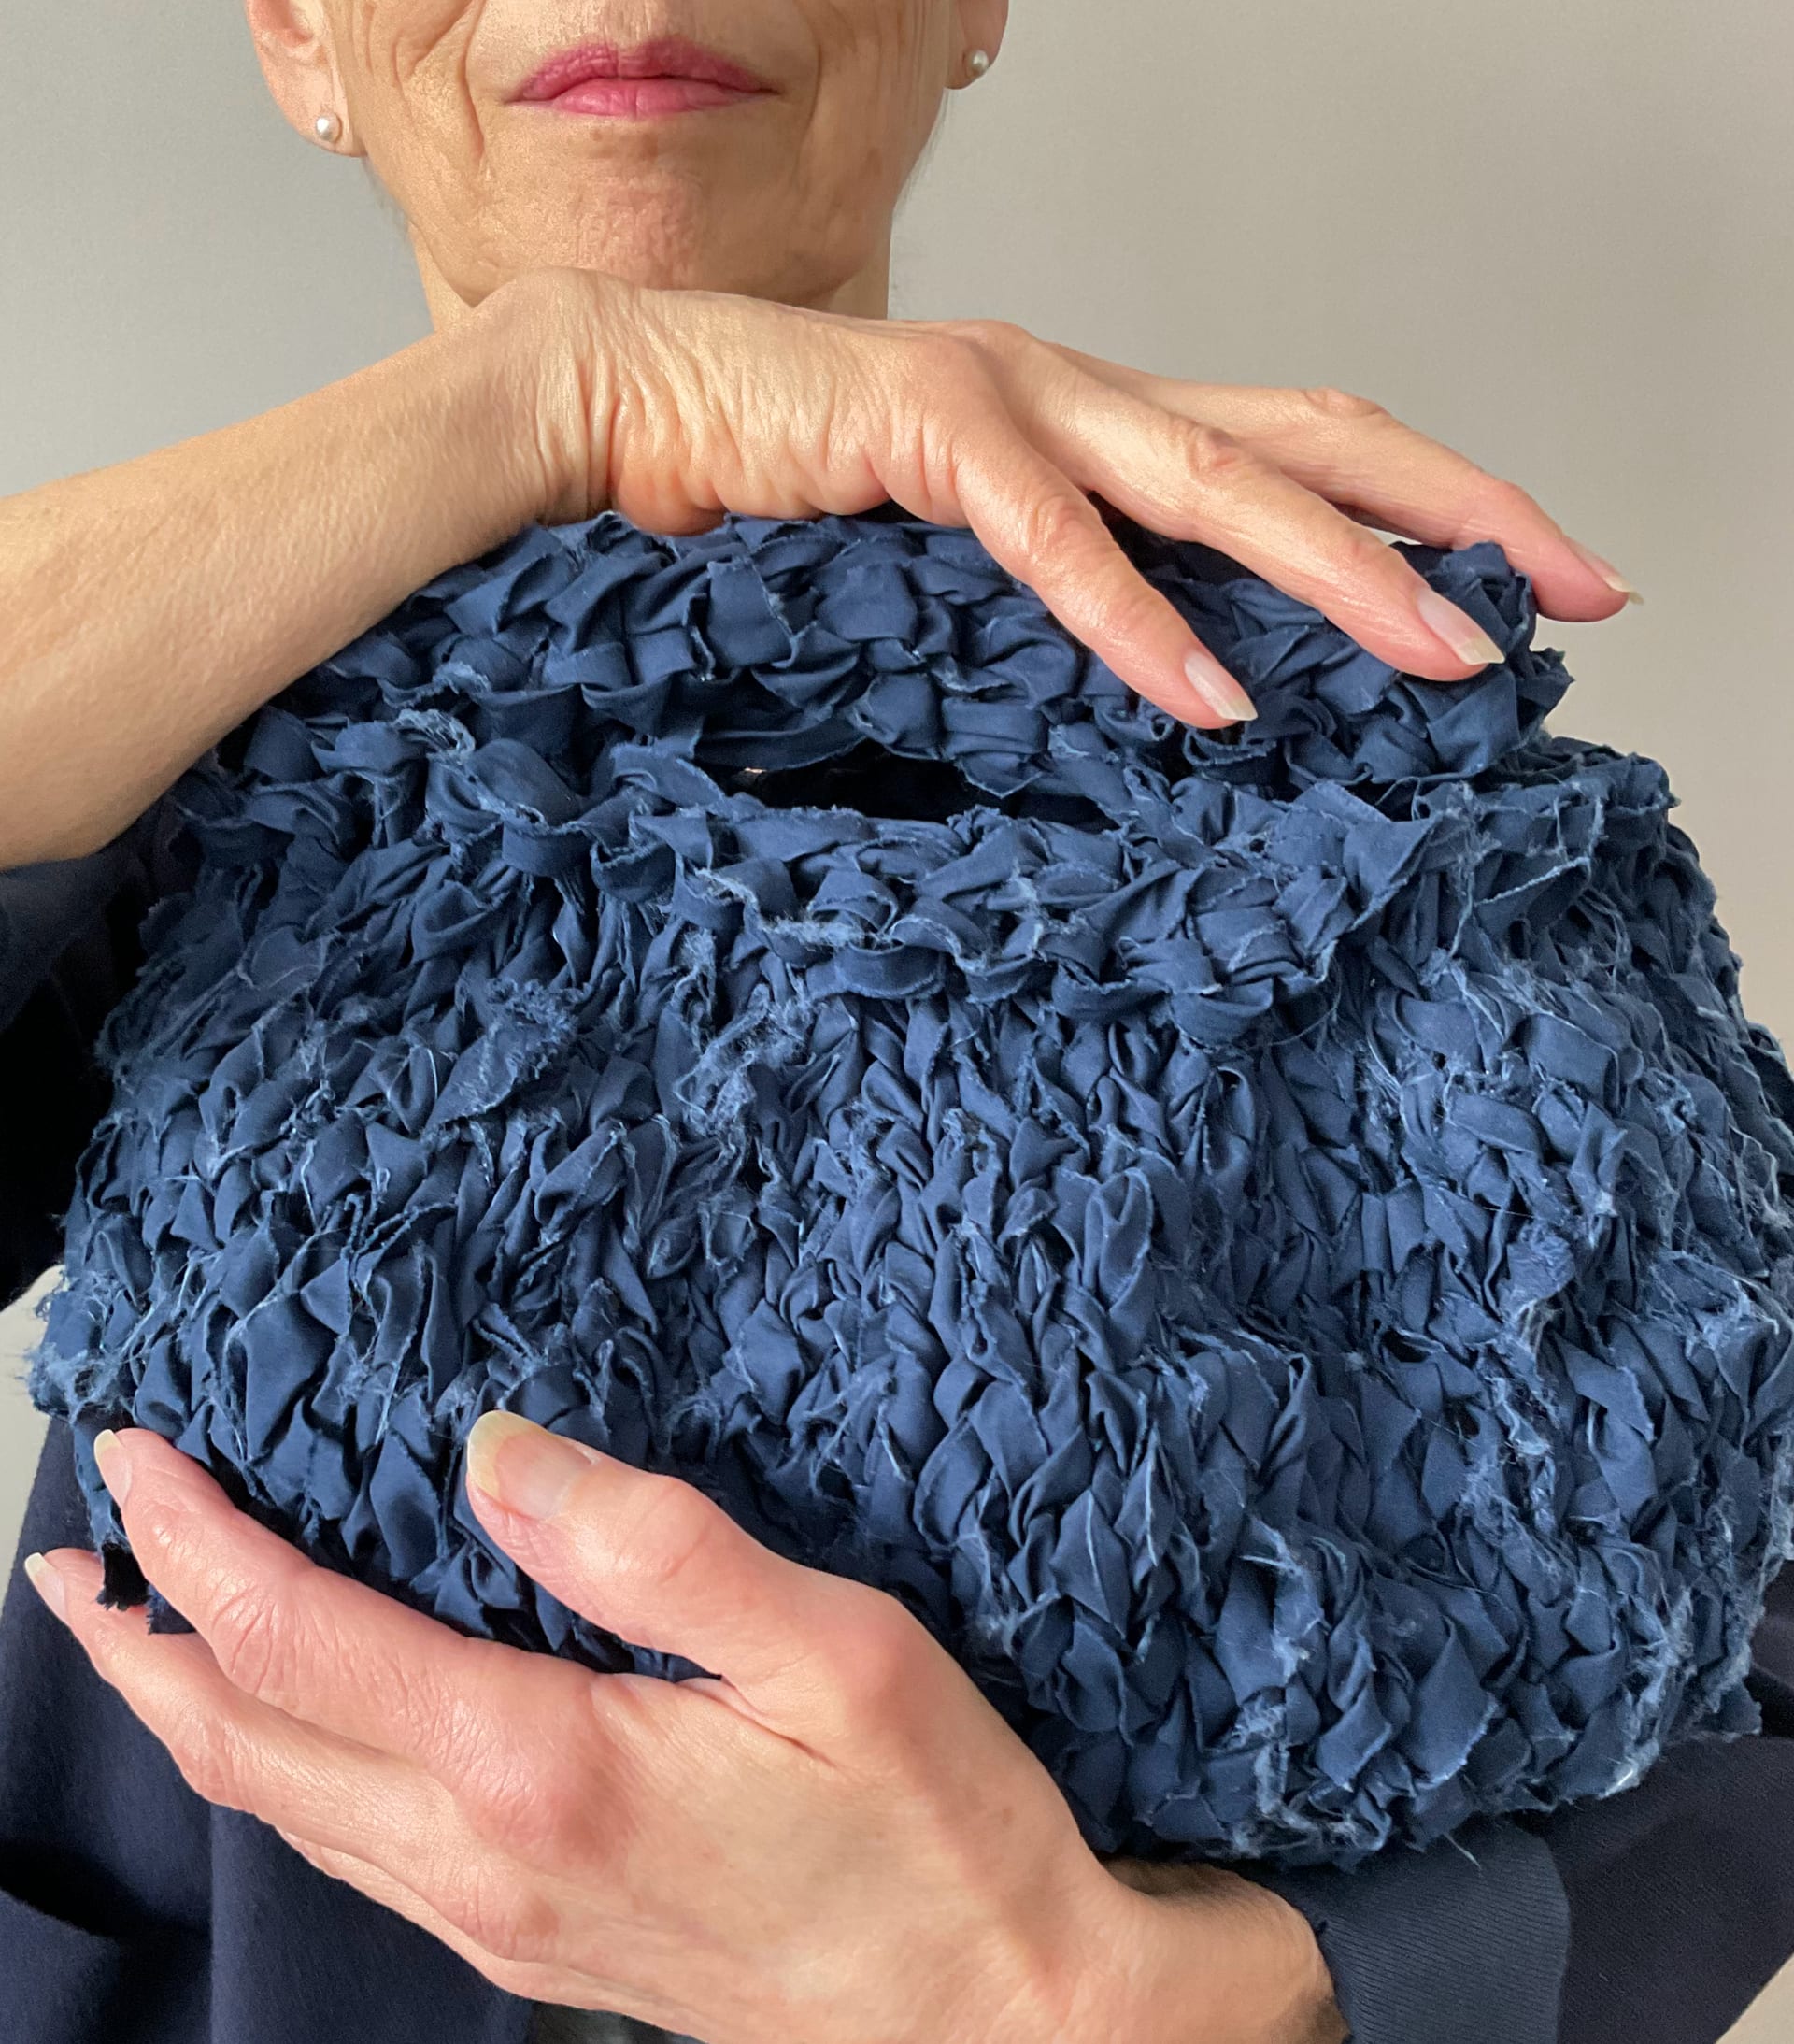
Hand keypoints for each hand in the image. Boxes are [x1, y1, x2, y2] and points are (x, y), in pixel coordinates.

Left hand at [26, 1420, 1342, 2043]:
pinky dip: (277, 1767)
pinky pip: (348, 1851)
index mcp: (539, 1766)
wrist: (986, 2015)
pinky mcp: (530, 1941)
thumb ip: (651, 1546)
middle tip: (78, 1550)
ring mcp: (497, 1915)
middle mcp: (484, 1855)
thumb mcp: (831, 1653)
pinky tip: (298, 1729)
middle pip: (245, 1741)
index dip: (198, 1542)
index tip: (140, 1455)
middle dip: (140, 1637)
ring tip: (146, 1628)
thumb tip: (493, 1456)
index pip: (298, 1639)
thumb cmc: (930, 1827)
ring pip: (280, 1810)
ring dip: (191, 1707)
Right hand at [489, 266, 1634, 728]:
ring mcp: (1012, 400)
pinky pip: (1054, 538)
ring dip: (1342, 574)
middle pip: (1318, 439)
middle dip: (1461, 518)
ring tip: (1445, 657)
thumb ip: (1057, 604)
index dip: (1438, 504)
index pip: (1310, 446)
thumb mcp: (956, 562)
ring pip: (1218, 478)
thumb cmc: (782, 495)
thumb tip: (1170, 698)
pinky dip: (1139, 622)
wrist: (618, 413)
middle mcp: (1084, 392)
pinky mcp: (923, 431)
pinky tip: (1214, 700)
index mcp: (1102, 420)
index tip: (1545, 579)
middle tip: (1581, 594)